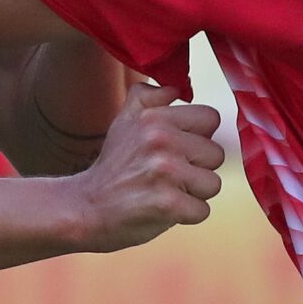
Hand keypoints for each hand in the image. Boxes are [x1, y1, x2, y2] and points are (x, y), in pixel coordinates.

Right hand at [70, 82, 224, 251]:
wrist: (86, 207)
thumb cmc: (113, 167)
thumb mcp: (124, 120)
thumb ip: (151, 97)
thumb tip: (178, 88)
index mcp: (154, 117)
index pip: (211, 119)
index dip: (197, 137)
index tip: (177, 150)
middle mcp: (161, 139)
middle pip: (216, 154)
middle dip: (197, 168)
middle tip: (166, 175)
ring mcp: (165, 171)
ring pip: (212, 183)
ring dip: (193, 194)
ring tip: (165, 191)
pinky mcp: (168, 204)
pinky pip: (202, 210)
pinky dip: (186, 215)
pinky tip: (163, 209)